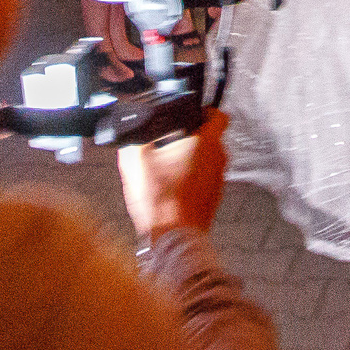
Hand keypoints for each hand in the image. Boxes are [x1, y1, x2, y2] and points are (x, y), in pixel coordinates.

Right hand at [119, 108, 230, 237]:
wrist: (173, 238)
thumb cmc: (161, 202)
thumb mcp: (136, 161)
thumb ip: (135, 138)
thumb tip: (131, 131)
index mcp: (206, 143)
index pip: (218, 115)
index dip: (204, 111)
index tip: (193, 114)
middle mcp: (218, 159)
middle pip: (210, 138)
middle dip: (191, 137)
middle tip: (169, 143)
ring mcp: (218, 180)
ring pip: (207, 159)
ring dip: (191, 159)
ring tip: (166, 167)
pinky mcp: (213, 197)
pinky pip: (204, 178)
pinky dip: (191, 178)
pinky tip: (171, 186)